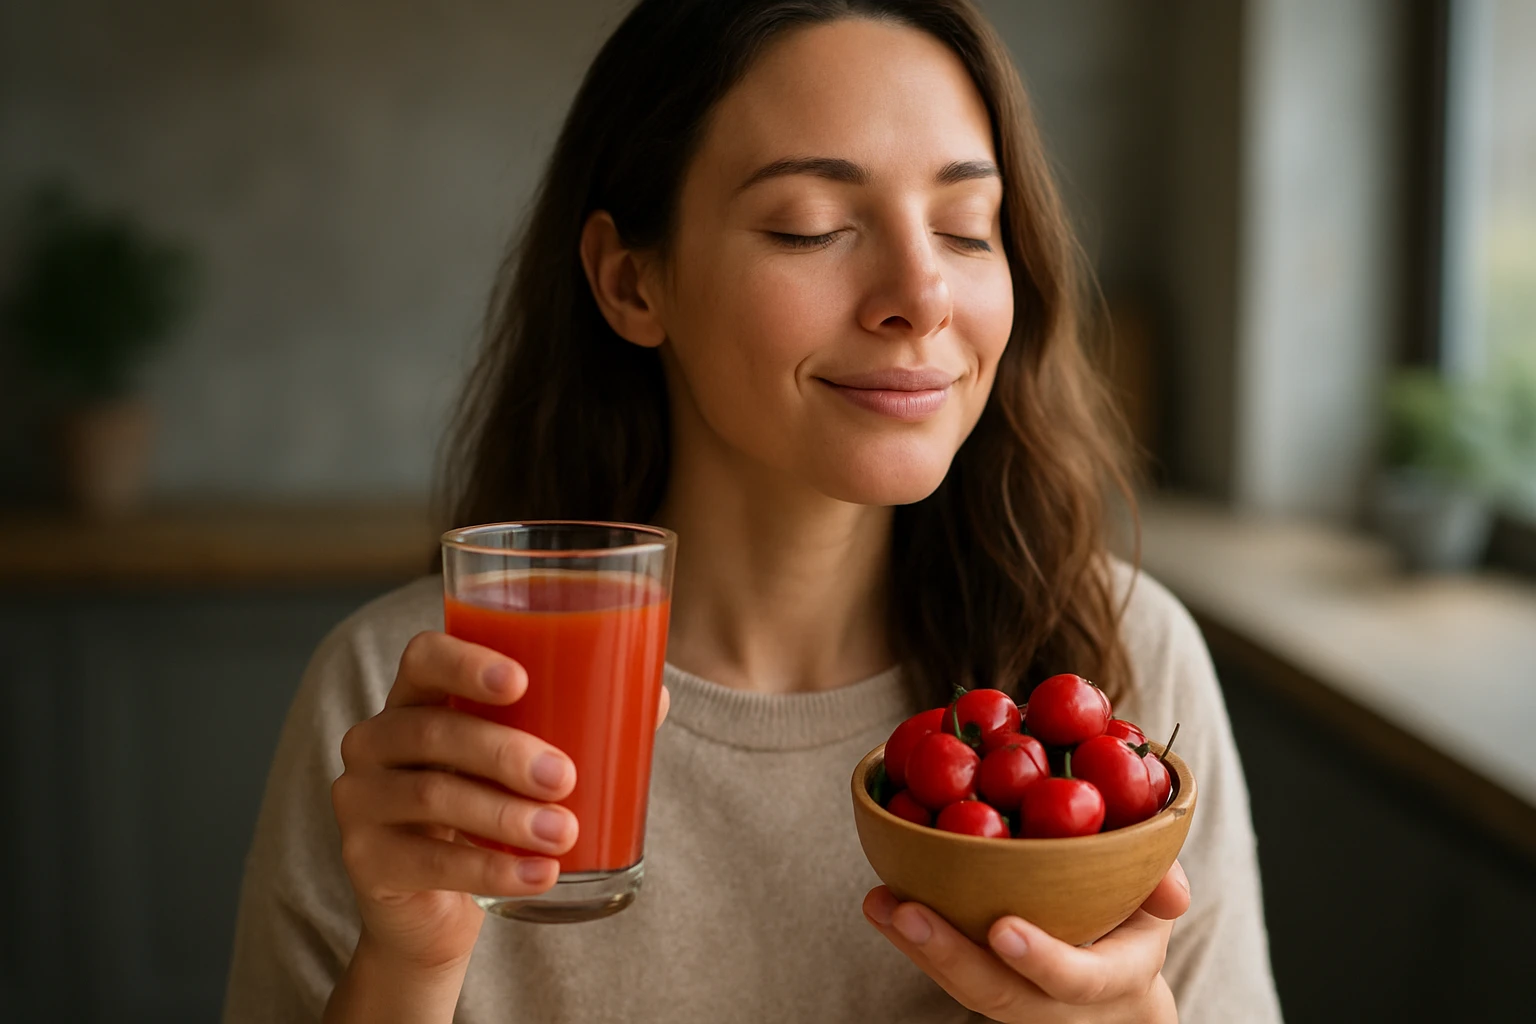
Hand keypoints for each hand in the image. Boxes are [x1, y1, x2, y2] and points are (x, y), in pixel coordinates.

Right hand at [330, 631, 670, 972]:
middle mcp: (376, 739)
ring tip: (564, 833)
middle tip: (566, 777)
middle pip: (434, 729)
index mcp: (416, 696)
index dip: (466, 662)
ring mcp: (360, 800)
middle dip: (505, 752)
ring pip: (432, 795)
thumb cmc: (489, 809)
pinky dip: (491, 869)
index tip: (522, 682)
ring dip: (506, 816)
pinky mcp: (365, 861)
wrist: (438, 909)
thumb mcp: (524, 763)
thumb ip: (578, 724)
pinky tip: (541, 876)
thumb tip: (654, 695)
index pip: (424, 656)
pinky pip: (428, 861)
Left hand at [862, 861, 1189, 1022]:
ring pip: (962, 988)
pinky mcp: (982, 986)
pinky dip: (909, 940)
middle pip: (999, 993)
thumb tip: (1171, 892)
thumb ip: (1163, 888)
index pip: (1075, 980)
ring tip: (879, 902)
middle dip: (950, 955)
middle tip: (907, 910)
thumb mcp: (1159, 906)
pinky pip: (945, 972)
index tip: (1004, 929)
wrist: (1113, 984)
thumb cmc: (1134, 925)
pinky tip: (879, 902)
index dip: (1042, 958)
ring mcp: (1015, 1001)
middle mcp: (1055, 1005)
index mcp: (1108, 980)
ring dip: (916, 947)